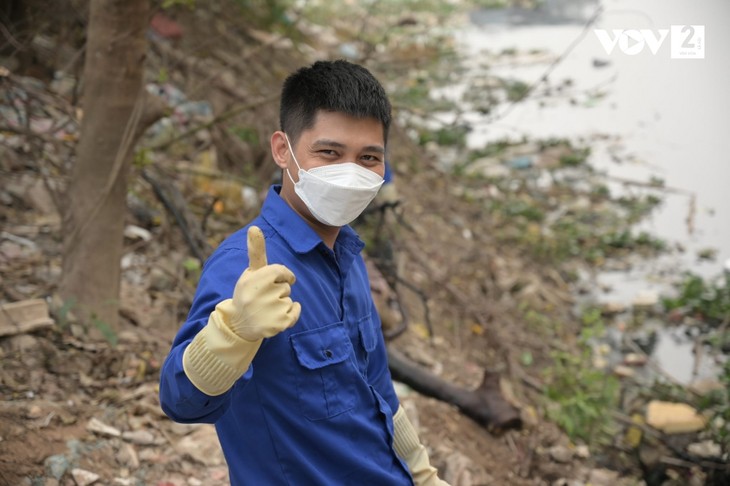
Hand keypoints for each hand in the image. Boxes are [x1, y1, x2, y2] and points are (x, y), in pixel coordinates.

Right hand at [182, 226, 300, 395]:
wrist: (239, 324)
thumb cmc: (249, 292)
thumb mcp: (250, 272)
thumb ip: (256, 250)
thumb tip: (255, 227)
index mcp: (255, 279)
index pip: (282, 272)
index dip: (280, 276)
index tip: (272, 282)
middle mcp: (262, 294)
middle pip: (286, 287)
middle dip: (278, 291)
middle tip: (262, 299)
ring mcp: (271, 310)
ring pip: (289, 299)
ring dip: (282, 304)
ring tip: (265, 309)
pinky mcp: (279, 324)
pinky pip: (295, 311)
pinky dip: (291, 313)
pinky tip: (276, 317)